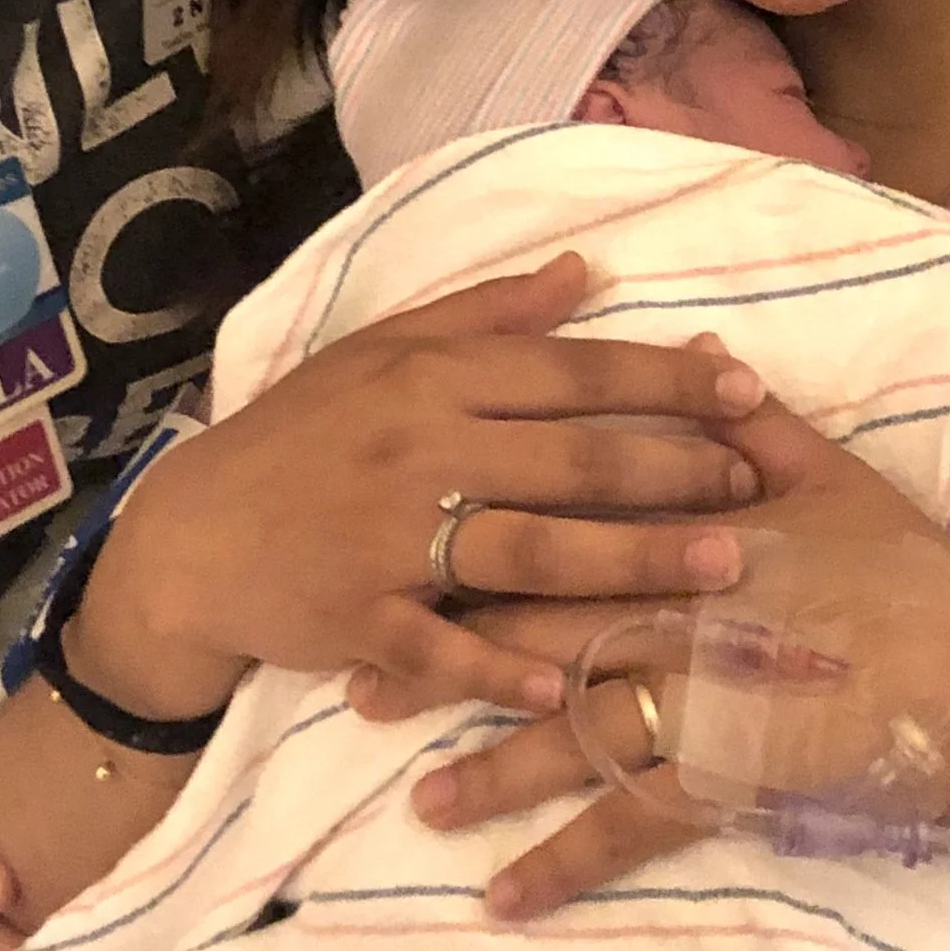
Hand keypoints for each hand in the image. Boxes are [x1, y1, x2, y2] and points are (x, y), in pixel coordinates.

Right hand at [82, 254, 768, 723]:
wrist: (189, 536)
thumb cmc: (298, 435)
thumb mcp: (379, 348)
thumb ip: (488, 312)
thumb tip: (586, 267)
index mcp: (430, 377)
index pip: (569, 372)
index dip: (663, 382)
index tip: (750, 393)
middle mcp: (418, 448)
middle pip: (568, 460)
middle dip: (674, 473)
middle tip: (760, 489)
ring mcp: (387, 537)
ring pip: (528, 549)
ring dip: (629, 561)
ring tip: (719, 572)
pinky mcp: (359, 619)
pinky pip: (440, 647)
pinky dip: (499, 666)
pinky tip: (564, 682)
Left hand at [413, 395, 949, 919]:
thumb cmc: (903, 566)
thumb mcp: (829, 471)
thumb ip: (749, 418)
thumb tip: (700, 357)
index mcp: (681, 533)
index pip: (555, 534)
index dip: (471, 551)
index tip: (396, 567)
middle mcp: (669, 612)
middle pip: (532, 634)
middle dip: (443, 664)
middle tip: (359, 690)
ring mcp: (691, 699)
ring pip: (562, 736)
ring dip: (487, 772)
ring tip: (419, 805)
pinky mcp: (721, 778)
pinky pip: (627, 827)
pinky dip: (563, 864)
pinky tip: (503, 899)